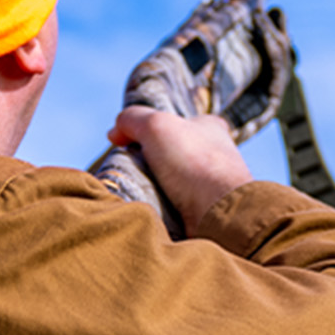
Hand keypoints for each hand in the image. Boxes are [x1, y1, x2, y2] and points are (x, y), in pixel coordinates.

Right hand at [107, 108, 253, 235]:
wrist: (219, 215)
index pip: (177, 122)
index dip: (149, 129)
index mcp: (210, 128)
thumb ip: (132, 119)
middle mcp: (214, 155)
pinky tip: (151, 210)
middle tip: (131, 168)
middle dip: (148, 161)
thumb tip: (115, 132)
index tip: (129, 142)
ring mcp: (210, 186)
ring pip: (170, 182)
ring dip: (151, 187)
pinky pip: (173, 207)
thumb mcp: (156, 125)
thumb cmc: (194, 163)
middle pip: (170, 154)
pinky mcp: (204, 213)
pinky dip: (160, 208)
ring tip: (139, 191)